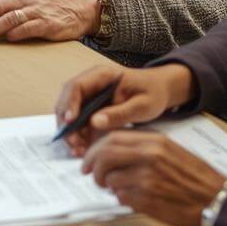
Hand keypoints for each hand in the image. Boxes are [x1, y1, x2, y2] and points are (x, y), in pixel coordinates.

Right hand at [55, 64, 196, 155]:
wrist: (160, 90)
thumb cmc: (153, 93)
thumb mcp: (141, 105)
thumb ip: (119, 113)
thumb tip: (94, 122)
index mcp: (101, 75)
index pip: (76, 86)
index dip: (70, 104)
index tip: (71, 123)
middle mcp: (91, 83)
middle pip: (67, 101)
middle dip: (66, 123)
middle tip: (73, 144)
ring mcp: (90, 95)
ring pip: (71, 113)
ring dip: (71, 132)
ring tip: (78, 151)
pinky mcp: (92, 107)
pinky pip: (80, 122)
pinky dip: (79, 135)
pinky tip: (83, 149)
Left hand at [82, 131, 225, 225]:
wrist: (216, 200)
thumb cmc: (196, 178)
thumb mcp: (172, 151)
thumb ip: (145, 148)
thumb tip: (115, 151)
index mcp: (155, 141)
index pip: (113, 138)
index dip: (95, 149)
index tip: (89, 159)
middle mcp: (149, 156)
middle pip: (105, 155)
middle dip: (93, 166)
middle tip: (91, 175)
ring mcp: (147, 178)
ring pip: (109, 178)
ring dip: (108, 185)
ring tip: (116, 188)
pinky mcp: (147, 199)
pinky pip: (121, 197)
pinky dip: (122, 199)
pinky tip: (133, 199)